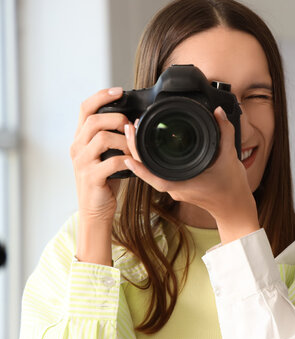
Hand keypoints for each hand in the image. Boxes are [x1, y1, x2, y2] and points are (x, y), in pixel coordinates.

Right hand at [71, 87, 131, 264]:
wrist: (95, 210)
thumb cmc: (105, 180)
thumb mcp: (105, 155)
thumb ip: (111, 138)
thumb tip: (132, 121)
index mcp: (80, 139)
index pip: (84, 108)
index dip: (101, 96)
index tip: (119, 91)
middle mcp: (77, 147)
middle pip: (93, 120)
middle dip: (116, 118)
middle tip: (131, 125)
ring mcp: (82, 162)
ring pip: (102, 138)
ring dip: (124, 140)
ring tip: (134, 147)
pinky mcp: (91, 177)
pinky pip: (112, 162)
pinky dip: (127, 161)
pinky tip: (134, 163)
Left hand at [124, 107, 259, 243]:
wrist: (234, 206)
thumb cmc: (232, 187)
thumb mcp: (230, 156)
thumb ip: (225, 132)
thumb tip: (219, 113)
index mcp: (183, 184)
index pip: (153, 175)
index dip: (139, 164)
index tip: (129, 147)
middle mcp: (175, 188)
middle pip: (147, 169)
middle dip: (135, 148)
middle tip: (130, 126)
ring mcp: (175, 187)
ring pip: (150, 170)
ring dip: (141, 152)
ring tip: (135, 131)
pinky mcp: (178, 185)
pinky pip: (158, 171)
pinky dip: (150, 159)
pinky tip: (147, 145)